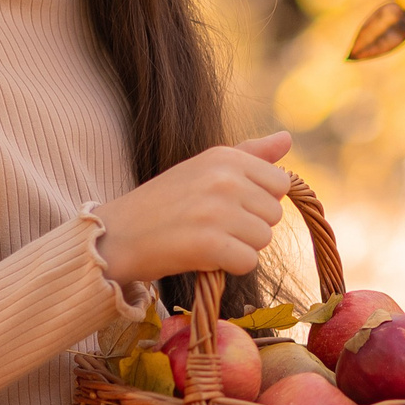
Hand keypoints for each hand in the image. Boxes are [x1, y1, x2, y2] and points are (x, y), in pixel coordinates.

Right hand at [94, 133, 292, 284]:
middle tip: (212, 226)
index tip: (230, 206)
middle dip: (250, 226)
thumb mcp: (205, 168)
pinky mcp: (209, 243)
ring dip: (240, 247)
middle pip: (274, 214)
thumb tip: (288, 137)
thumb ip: (250, 155)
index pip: (280, 183)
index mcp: (225, 157)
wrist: (117, 235)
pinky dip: (230, 267)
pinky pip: (249, 262)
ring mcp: (217, 210)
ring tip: (206, 240)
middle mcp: (224, 178)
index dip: (259, 201)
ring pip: (264, 239)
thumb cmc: (164, 202)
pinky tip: (204, 257)